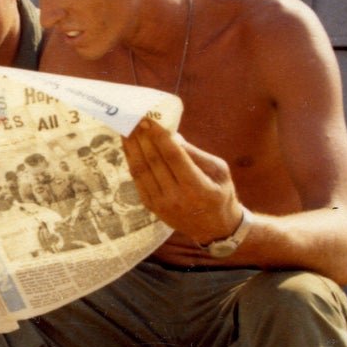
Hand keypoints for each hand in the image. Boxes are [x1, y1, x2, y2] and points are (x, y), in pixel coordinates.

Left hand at [122, 119, 242, 244]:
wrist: (214, 228)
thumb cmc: (220, 193)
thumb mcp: (219, 171)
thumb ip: (196, 154)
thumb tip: (172, 134)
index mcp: (198, 188)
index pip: (174, 157)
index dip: (159, 137)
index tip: (149, 120)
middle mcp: (177, 197)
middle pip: (154, 162)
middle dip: (142, 137)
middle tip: (133, 118)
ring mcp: (161, 203)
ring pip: (141, 170)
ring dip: (132, 147)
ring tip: (126, 128)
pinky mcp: (151, 206)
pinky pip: (137, 180)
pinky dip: (131, 160)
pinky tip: (129, 146)